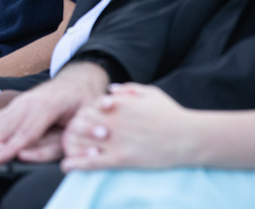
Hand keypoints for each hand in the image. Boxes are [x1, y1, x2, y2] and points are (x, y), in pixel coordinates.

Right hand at [0, 62, 108, 170]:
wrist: (78, 80)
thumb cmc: (85, 101)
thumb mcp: (89, 115)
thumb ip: (74, 134)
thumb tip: (62, 152)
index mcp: (47, 105)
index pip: (27, 131)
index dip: (10, 147)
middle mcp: (27, 104)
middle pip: (2, 130)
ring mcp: (16, 105)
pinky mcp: (11, 109)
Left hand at [60, 83, 193, 170]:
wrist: (188, 137)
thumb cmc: (171, 114)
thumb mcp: (150, 93)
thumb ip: (128, 89)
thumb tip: (110, 90)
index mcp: (119, 103)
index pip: (89, 106)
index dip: (84, 114)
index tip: (84, 121)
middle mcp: (114, 120)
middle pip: (81, 122)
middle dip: (75, 129)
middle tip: (72, 136)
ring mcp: (116, 140)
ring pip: (83, 141)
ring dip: (71, 146)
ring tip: (66, 151)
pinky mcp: (121, 159)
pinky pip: (93, 162)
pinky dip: (77, 164)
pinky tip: (67, 166)